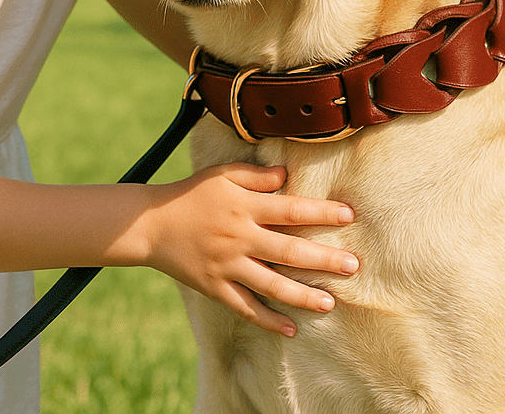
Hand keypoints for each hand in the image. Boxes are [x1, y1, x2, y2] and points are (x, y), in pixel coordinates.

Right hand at [142, 163, 357, 335]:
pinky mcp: (215, 287)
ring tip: (330, 304)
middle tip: (354, 266)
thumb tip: (287, 175)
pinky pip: (245, 307)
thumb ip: (255, 175)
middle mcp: (239, 237)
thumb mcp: (221, 174)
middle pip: (289, 250)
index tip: (349, 214)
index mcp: (244, 207)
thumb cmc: (190, 193)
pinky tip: (290, 329)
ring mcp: (227, 265)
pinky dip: (267, 320)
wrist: (151, 224)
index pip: (291, 209)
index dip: (321, 211)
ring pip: (272, 284)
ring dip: (303, 296)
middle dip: (324, 259)